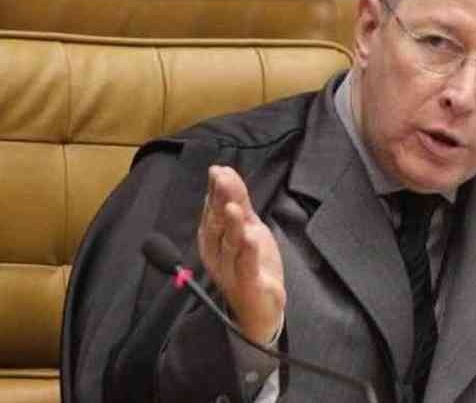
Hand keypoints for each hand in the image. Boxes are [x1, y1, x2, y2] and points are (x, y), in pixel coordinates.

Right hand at [197, 165, 285, 344]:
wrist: (260, 307)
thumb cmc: (250, 264)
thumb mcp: (248, 227)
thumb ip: (239, 202)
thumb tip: (223, 172)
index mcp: (213, 240)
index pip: (211, 211)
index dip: (215, 191)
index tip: (218, 170)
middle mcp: (217, 255)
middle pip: (218, 225)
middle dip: (221, 201)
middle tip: (223, 179)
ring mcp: (231, 271)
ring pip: (230, 244)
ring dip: (232, 225)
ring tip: (233, 207)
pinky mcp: (248, 285)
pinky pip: (246, 267)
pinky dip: (247, 253)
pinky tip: (250, 238)